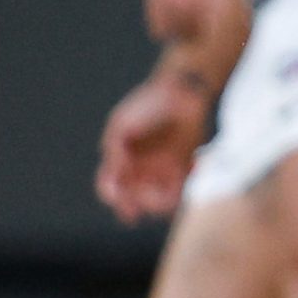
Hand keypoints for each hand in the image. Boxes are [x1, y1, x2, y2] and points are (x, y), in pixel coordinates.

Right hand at [96, 72, 211, 223]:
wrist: (182, 93)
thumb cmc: (147, 105)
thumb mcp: (122, 124)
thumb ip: (115, 150)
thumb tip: (113, 174)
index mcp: (119, 157)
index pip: (110, 184)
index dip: (112, 196)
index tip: (119, 200)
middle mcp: (138, 167)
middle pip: (132, 197)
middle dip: (137, 204)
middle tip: (144, 203)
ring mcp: (159, 169)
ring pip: (155, 199)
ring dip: (159, 203)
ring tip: (167, 196)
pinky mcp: (181, 168)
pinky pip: (177, 190)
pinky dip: (178, 192)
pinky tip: (186, 171)